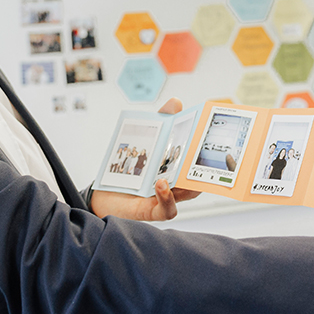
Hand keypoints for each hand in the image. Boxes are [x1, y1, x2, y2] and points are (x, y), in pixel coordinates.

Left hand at [88, 96, 199, 221]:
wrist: (101, 194)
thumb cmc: (127, 170)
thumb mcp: (144, 141)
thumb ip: (161, 121)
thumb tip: (176, 103)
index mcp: (177, 166)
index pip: (198, 159)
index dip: (208, 151)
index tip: (213, 138)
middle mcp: (175, 183)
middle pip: (197, 176)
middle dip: (204, 167)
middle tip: (206, 153)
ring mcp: (165, 198)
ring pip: (187, 194)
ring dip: (188, 183)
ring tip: (181, 169)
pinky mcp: (152, 211)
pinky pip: (167, 210)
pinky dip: (167, 198)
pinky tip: (161, 184)